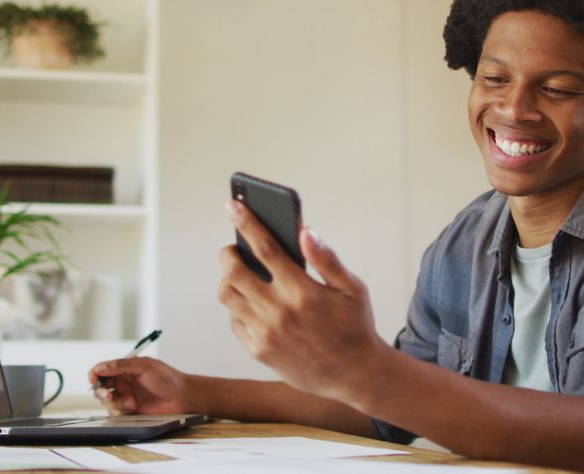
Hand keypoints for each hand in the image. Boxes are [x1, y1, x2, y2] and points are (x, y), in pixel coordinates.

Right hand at [88, 357, 196, 415]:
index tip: (94, 379)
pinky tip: (134, 408)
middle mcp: (123, 381)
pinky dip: (121, 411)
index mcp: (125, 368)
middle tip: (108, 394)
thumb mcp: (144, 367)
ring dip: (116, 403)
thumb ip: (121, 366)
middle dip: (101, 391)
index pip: (102, 369)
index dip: (94, 374)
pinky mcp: (129, 410)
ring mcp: (125, 396)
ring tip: (131, 403)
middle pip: (100, 386)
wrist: (181, 398)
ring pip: (107, 401)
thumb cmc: (167, 379)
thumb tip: (100, 367)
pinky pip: (115, 412)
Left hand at [218, 201, 388, 402]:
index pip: (265, 248)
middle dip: (228, 254)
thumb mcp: (352, 289)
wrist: (354, 376)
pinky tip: (251, 303)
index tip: (233, 206)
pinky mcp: (258, 351)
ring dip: (229, 280)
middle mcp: (279, 312)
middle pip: (234, 272)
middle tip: (233, 250)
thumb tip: (305, 231)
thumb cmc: (355, 328)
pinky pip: (234, 321)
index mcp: (303, 291)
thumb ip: (327, 259)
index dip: (246, 223)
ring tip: (242, 276)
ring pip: (228, 296)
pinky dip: (237, 307)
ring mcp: (266, 334)